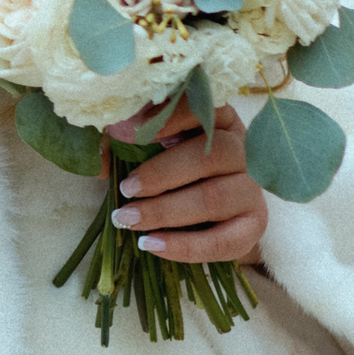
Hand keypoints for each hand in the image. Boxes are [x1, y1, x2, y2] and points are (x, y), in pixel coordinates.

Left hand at [110, 100, 266, 265]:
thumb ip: (123, 140)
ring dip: (165, 211)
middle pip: (212, 156)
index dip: (172, 117)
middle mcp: (244, 151)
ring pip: (215, 199)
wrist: (205, 211)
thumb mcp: (146, 144)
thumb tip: (100, 150)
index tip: (134, 129)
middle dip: (162, 174)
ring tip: (127, 219)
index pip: (205, 108)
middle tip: (126, 188)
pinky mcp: (253, 226)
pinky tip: (150, 244)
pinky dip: (184, 246)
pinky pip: (224, 241)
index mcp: (219, 120)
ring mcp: (252, 190)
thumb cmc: (168, 165)